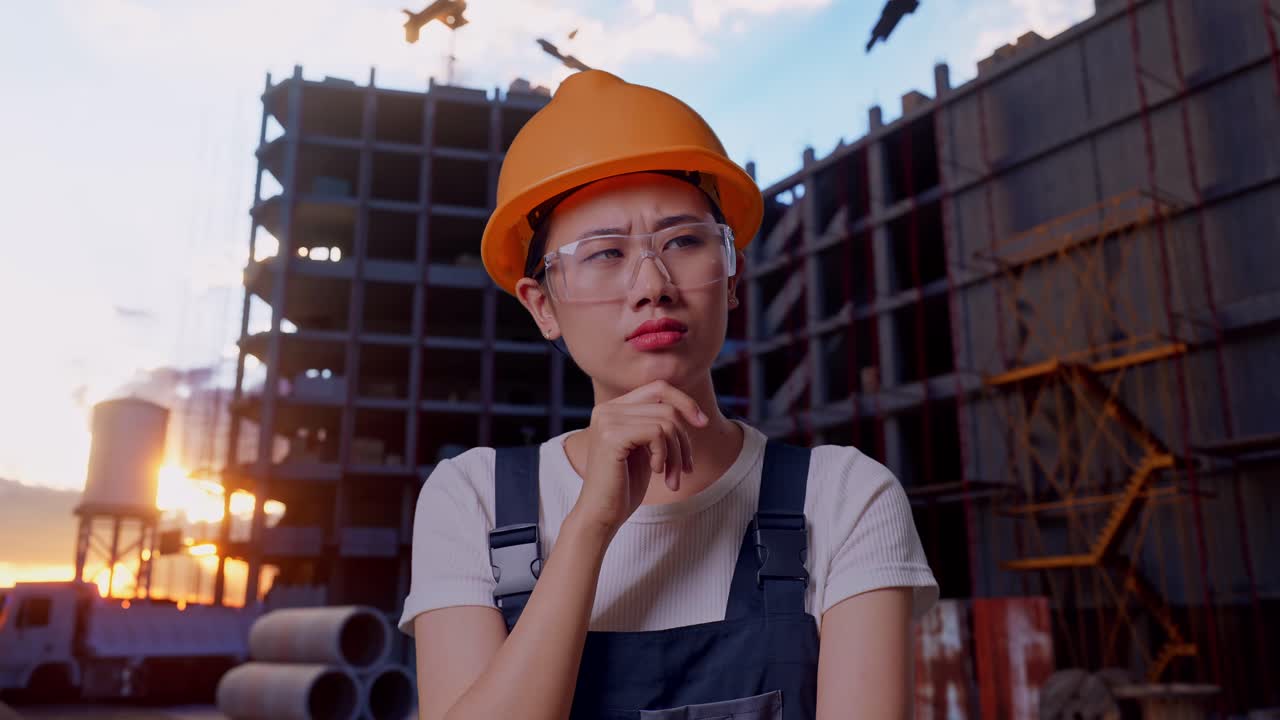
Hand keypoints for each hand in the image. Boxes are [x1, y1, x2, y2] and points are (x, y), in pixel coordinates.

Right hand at [573, 380, 708, 534]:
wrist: (602, 515)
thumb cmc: (625, 487)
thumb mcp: (647, 449)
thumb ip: (659, 425)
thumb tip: (694, 412)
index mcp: (614, 409)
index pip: (658, 388)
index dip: (685, 402)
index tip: (703, 423)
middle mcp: (607, 409)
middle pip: (667, 407)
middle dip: (683, 441)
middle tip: (684, 469)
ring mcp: (607, 420)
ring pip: (666, 422)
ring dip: (677, 454)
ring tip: (672, 478)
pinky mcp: (611, 435)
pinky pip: (657, 433)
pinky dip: (664, 455)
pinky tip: (656, 471)